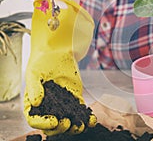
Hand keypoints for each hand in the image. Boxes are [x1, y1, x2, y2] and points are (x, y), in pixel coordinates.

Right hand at [23, 0, 95, 135]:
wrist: (57, 52)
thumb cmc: (42, 62)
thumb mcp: (34, 73)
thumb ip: (34, 88)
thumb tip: (36, 102)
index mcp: (34, 104)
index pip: (35, 119)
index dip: (43, 123)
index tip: (54, 121)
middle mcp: (48, 107)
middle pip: (53, 125)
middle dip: (60, 128)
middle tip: (67, 123)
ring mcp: (62, 104)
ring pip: (68, 120)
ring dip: (74, 127)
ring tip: (81, 125)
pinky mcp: (75, 98)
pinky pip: (80, 111)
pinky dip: (86, 117)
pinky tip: (91, 119)